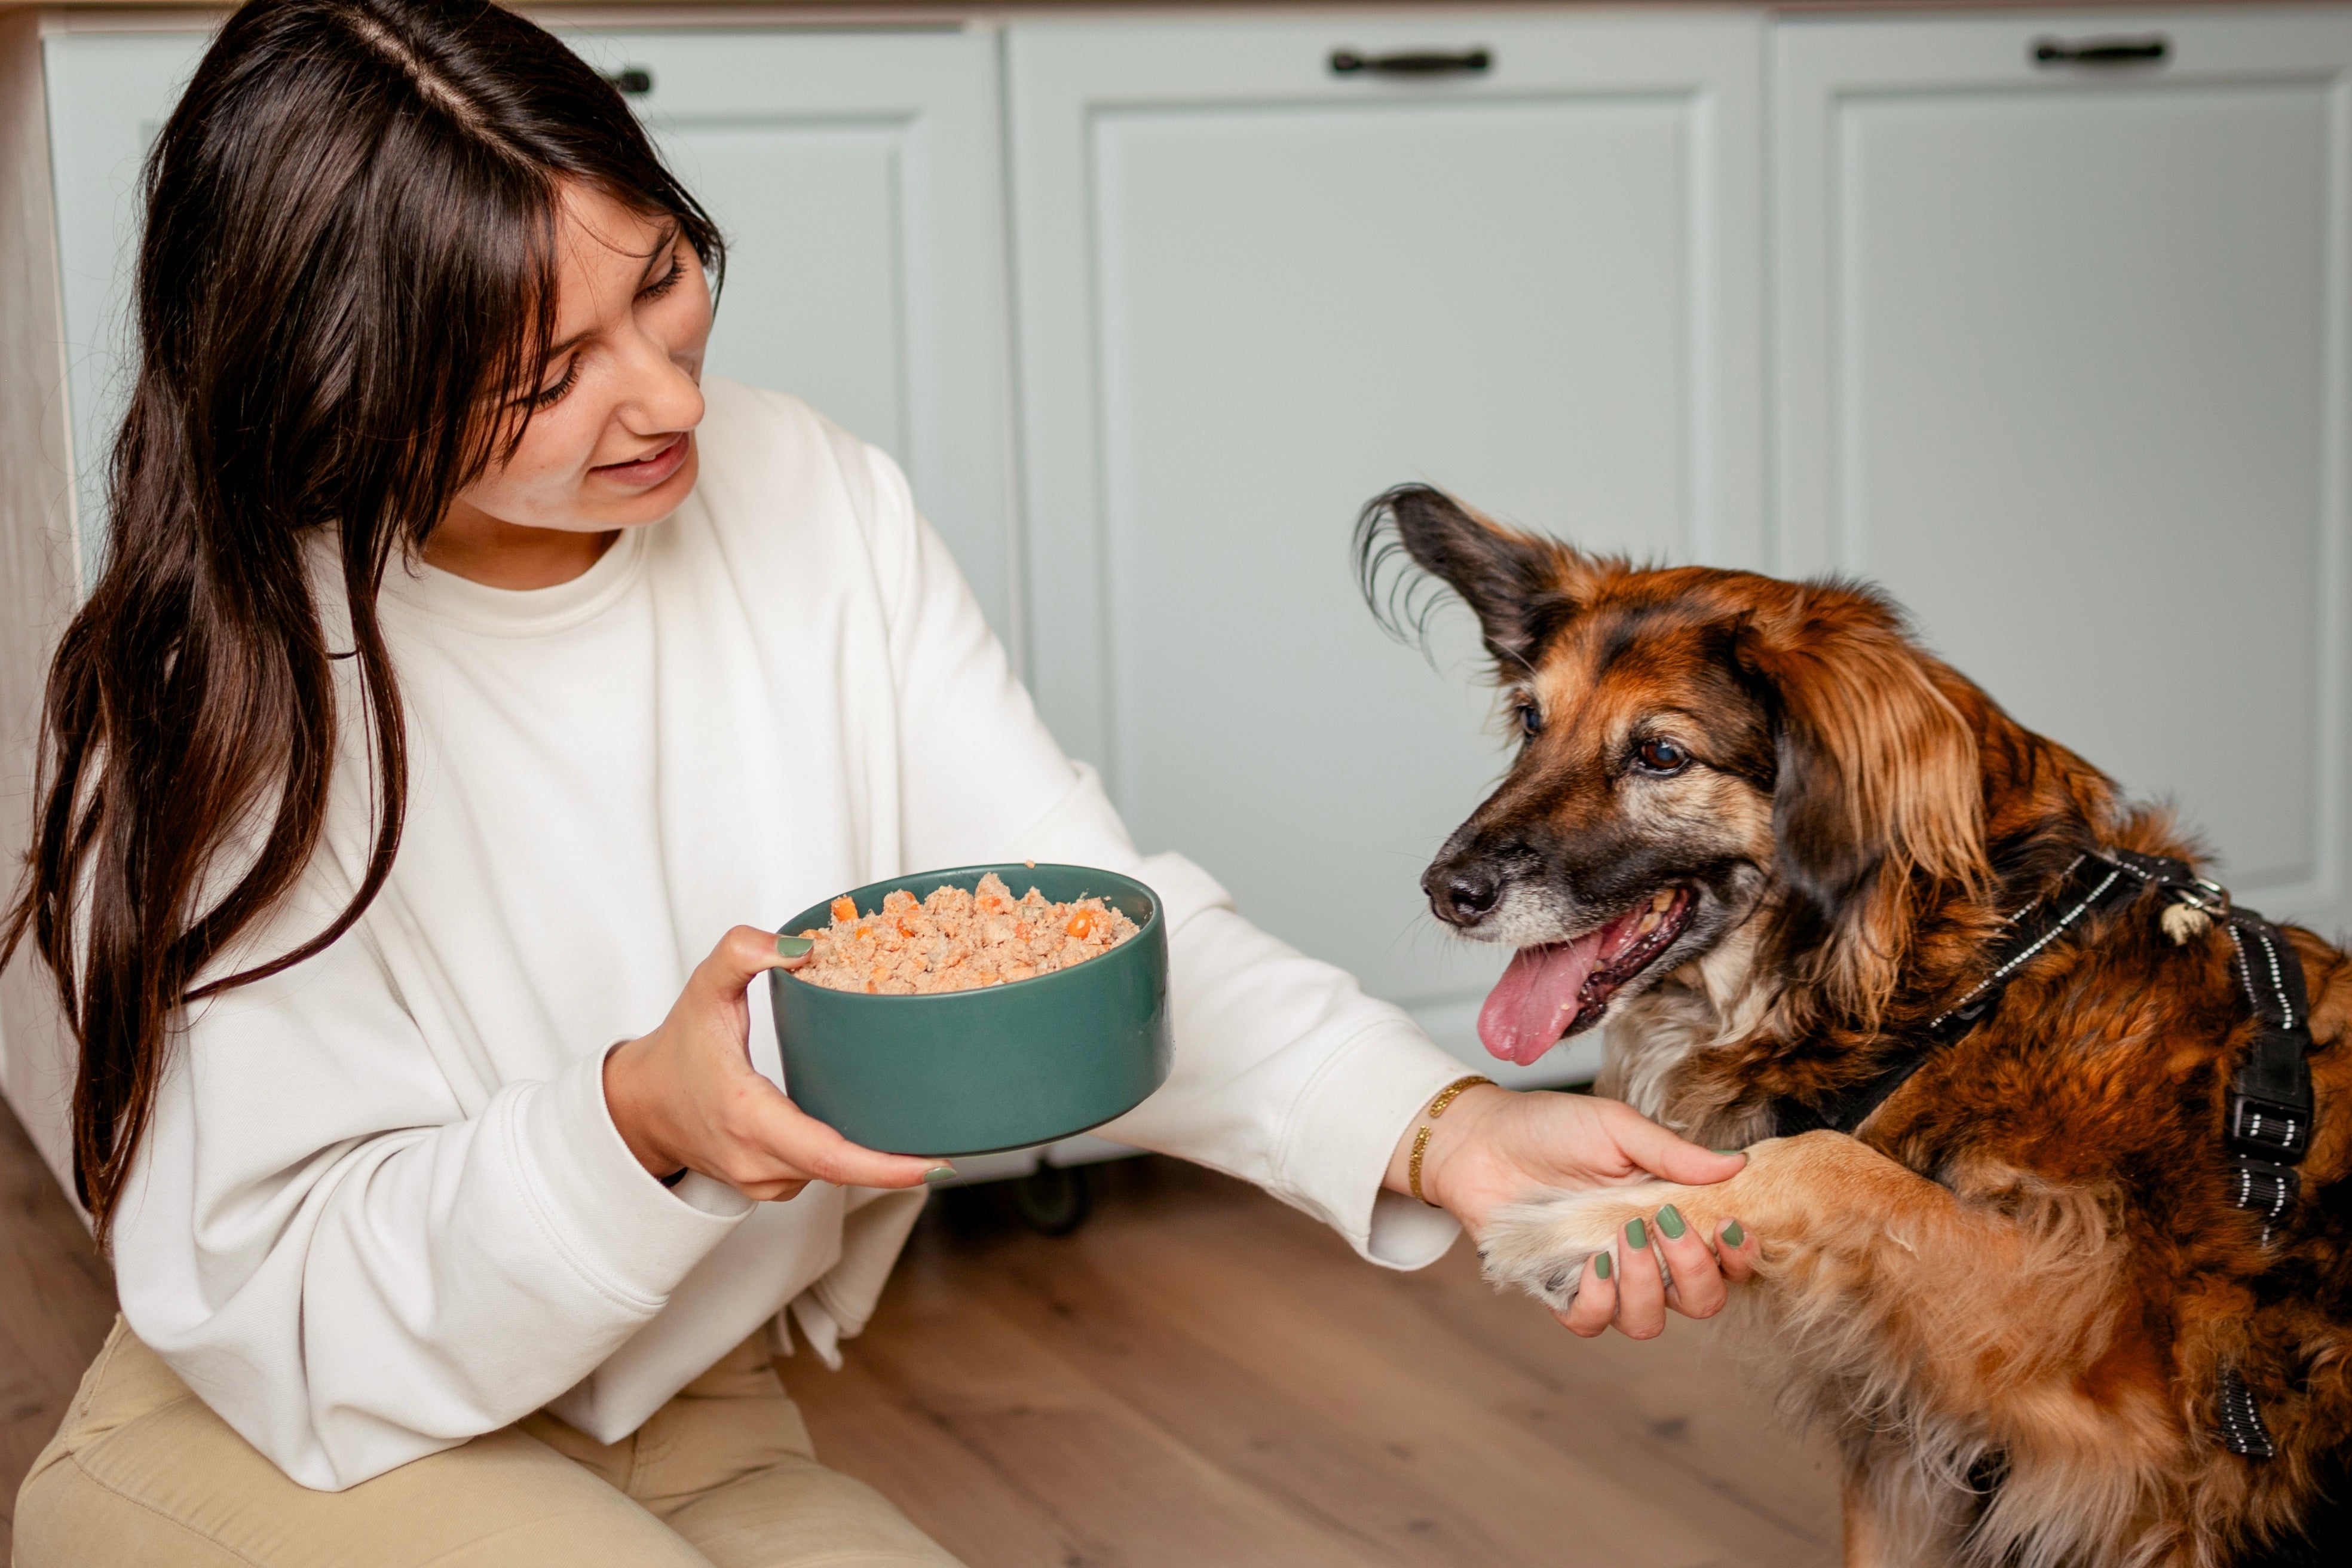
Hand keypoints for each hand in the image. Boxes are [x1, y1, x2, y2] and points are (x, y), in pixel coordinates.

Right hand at [603, 926, 947, 1199]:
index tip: (935, 1165)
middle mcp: (759, 1162)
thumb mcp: (703, 988)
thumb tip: (801, 942)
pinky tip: (878, 1132)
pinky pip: (823, 1173)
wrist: (640, 1106)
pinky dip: (852, 1156)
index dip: (885, 1167)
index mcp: (748, 1118)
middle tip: (960, 1139)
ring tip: (926, 1128)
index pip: (828, 1157)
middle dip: (902, 1162)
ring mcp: (764, 1182)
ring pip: (836, 1173)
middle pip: (845, 1172)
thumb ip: (743, 952)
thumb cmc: (676, 1049)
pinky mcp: (771, 1186)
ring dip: (878, 1157)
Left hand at [1391, 1085, 1759, 1339]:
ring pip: (1648, 1321)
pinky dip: (1599, 1302)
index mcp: (1671, 1216)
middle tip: (1667, 1225)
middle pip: (1699, 1300)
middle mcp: (1646, 1256)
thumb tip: (1736, 1164)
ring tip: (1623, 1237)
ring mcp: (1604, 1279)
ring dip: (1646, 1286)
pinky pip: (1592, 1322)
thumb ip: (1672, 1153)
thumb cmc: (1551, 1128)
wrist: (1482, 1140)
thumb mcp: (1616, 1128)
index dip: (1740, 1257)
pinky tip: (1591, 1264)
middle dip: (1695, 1272)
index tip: (1730, 1227)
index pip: (1725, 1259)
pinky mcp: (1560, 1292)